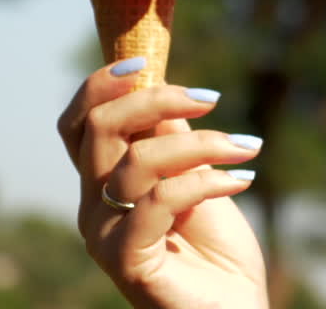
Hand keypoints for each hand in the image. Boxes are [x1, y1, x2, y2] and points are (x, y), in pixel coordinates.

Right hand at [57, 58, 267, 308]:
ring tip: (247, 147)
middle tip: (211, 99)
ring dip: (204, 142)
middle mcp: (91, 207)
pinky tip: (243, 180)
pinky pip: (159, 200)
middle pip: (99, 128)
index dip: (102, 85)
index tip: (145, 64)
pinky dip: (207, 181)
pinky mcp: (127, 262)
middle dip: (157, 99)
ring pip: (138, 159)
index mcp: (101, 182)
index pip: (78, 122)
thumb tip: (159, 83)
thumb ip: (171, 137)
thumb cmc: (216, 248)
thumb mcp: (196, 175)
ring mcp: (104, 236)